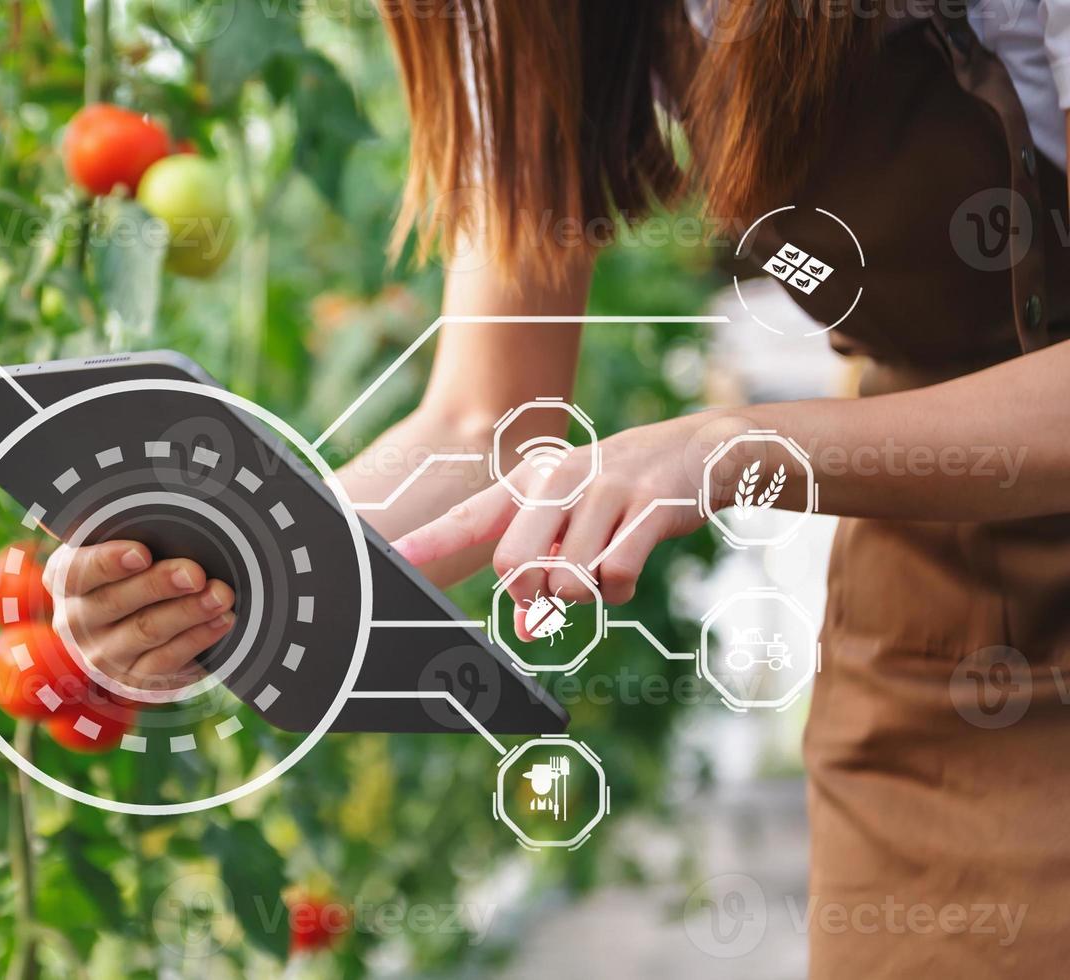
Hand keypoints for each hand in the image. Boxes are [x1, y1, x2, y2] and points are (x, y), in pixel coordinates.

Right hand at [44, 541, 236, 693]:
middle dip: (159, 585)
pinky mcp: (135, 679)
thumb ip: (121, 531)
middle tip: (195, 573)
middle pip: (116, 602)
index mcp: (64, 579)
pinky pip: (166, 660)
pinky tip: (221, 621)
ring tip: (221, 595)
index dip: (109, 562)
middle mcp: (76, 621)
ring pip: (147, 631)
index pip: (79, 571)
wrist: (119, 631)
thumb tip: (150, 516)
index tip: (142, 553)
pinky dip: (198, 638)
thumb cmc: (123, 572)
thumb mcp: (111, 549)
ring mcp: (104, 655)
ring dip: (189, 612)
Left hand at [394, 413, 744, 633]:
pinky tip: (627, 568)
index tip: (391, 559)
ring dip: (584, 593)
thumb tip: (523, 629)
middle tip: (554, 586)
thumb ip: (540, 569)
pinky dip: (619, 591)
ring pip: (567, 581)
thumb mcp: (571, 521)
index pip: (469, 518)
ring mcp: (604, 491)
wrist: (696, 451)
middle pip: (514, 566)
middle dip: (531, 592)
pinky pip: (615, 579)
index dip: (428, 543)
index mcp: (528, 482)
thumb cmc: (617, 494)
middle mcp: (558, 480)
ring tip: (601, 565)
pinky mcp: (647, 509)